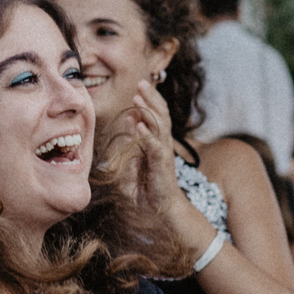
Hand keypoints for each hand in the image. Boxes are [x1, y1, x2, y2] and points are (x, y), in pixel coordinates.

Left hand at [121, 79, 204, 244]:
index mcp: (156, 144)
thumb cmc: (148, 190)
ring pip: (159, 126)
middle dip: (150, 98)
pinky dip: (146, 135)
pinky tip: (138, 125)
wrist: (161, 211)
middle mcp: (162, 145)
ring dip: (149, 110)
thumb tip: (130, 127)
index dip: (145, 104)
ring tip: (139, 97)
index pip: (153, 119)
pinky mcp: (162, 166)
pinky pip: (154, 148)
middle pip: (160, 116)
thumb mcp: (133, 167)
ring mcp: (163, 155)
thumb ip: (131, 148)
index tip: (135, 93)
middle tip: (141, 83)